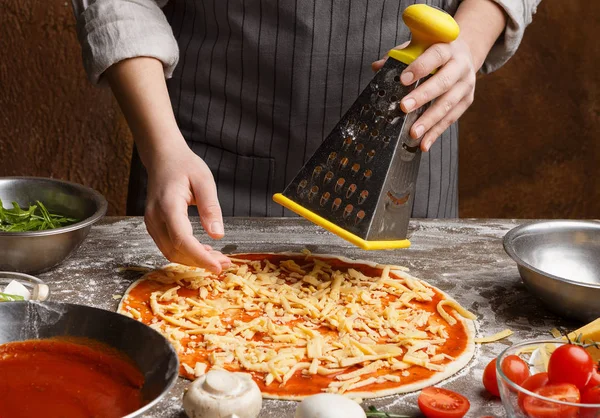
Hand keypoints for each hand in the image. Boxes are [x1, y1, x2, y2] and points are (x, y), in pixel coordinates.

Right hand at [144, 141, 230, 272]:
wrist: (163, 158)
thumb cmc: (184, 166)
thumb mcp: (204, 181)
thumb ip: (211, 208)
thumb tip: (218, 235)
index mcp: (168, 205)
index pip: (182, 239)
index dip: (200, 257)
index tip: (218, 266)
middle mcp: (155, 217)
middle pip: (176, 251)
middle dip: (201, 262)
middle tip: (225, 263)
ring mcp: (152, 223)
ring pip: (171, 253)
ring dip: (194, 260)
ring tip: (217, 259)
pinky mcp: (154, 226)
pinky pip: (169, 247)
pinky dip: (186, 254)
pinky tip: (203, 252)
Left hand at [372, 38, 475, 150]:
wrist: (464, 54)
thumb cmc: (434, 52)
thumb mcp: (419, 47)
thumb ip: (399, 57)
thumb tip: (377, 66)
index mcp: (447, 48)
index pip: (435, 56)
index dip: (420, 67)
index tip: (403, 80)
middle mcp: (460, 66)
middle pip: (443, 82)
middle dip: (423, 96)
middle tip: (404, 108)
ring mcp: (466, 85)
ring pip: (448, 104)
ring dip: (429, 121)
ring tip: (413, 133)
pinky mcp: (466, 101)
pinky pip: (451, 119)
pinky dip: (436, 132)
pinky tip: (424, 143)